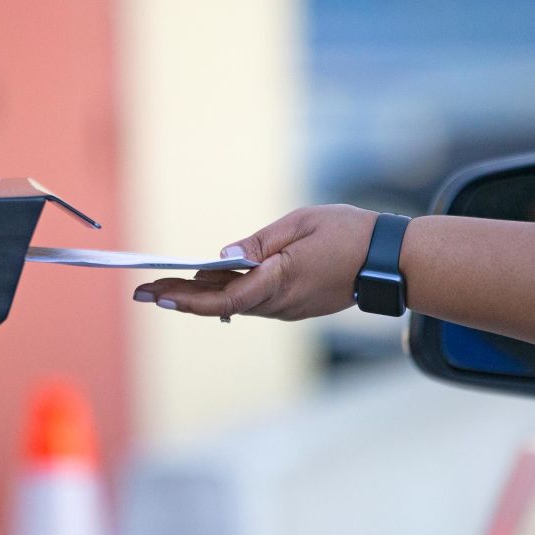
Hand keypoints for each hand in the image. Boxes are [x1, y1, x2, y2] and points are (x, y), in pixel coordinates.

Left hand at [133, 205, 377, 320]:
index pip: (224, 298)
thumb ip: (259, 242)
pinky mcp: (294, 306)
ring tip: (166, 286)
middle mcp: (279, 303)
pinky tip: (208, 286)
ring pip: (236, 304)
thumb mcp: (299, 225)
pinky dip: (227, 293)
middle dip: (182, 297)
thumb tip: (222, 256)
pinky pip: (253, 301)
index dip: (188, 298)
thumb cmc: (348, 233)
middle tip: (143, 292)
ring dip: (202, 296)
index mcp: (279, 281)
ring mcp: (287, 309)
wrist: (391, 260)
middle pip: (222, 304)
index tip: (157, 293)